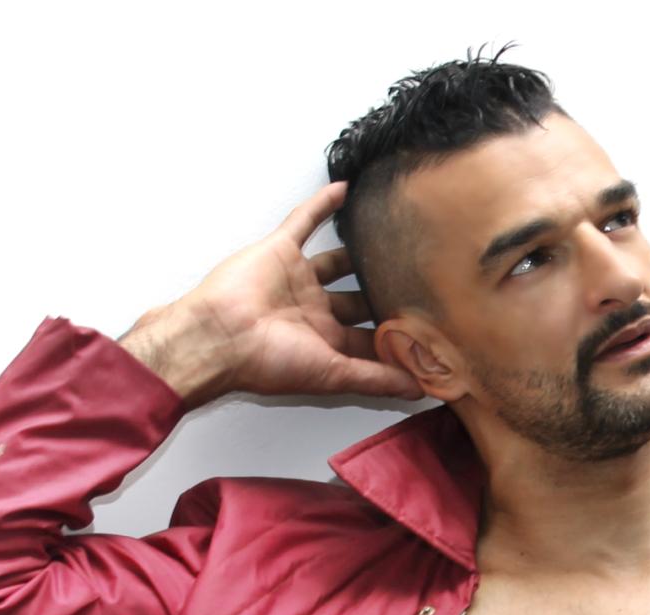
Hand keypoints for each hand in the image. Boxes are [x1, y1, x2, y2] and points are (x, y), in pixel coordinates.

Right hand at [123, 179, 424, 406]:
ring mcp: (297, 280)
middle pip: (358, 300)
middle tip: (422, 281)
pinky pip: (304, 221)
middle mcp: (313, 311)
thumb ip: (377, 378)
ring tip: (393, 238)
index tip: (431, 331)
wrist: (218, 335)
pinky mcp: (280, 251)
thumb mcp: (333, 374)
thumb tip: (422, 389)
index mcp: (325, 343)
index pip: (370, 340)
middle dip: (385, 294)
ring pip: (337, 261)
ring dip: (361, 251)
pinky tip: (347, 190)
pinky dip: (323, 205)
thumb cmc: (267, 361)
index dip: (395, 337)